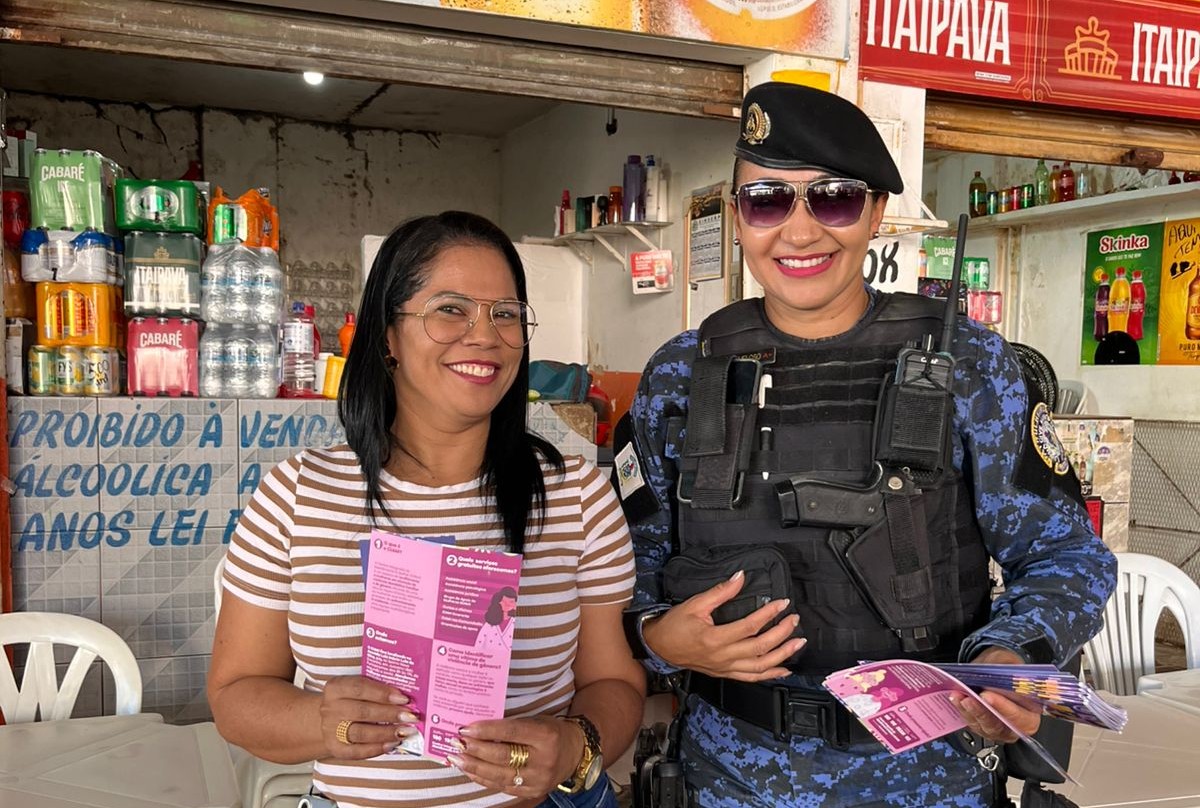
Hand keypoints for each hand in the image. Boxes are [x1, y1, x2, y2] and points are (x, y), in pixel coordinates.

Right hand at [318, 675, 416, 758]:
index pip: (360, 688)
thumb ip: (376, 690)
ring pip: (360, 733)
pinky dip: (376, 749)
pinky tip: (392, 744)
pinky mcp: (335, 748)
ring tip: (405, 731)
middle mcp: (330, 708)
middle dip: (390, 714)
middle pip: (362, 712)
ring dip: (386, 732)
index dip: (383, 693)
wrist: (328, 720)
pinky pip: (356, 751)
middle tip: (410, 716)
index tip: (404, 698)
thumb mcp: (357, 689)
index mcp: (336, 687)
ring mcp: (330, 730)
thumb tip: (404, 697)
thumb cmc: (350, 701)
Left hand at [452, 716, 583, 797]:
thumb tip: (478, 729)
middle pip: (502, 756)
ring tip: (457, 758)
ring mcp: (538, 779)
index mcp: (546, 736)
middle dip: (476, 750)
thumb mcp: (537, 722)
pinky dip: (483, 778)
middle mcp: (543, 760)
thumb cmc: (551, 731)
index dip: (487, 730)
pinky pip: (502, 786)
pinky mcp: (533, 792)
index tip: (466, 728)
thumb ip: (512, 726)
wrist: (575, 752)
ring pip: (499, 775)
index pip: (511, 731)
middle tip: (457, 743)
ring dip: (474, 767)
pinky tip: (471, 770)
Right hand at [643, 570, 804, 681]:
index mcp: (715, 638)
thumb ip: (721, 591)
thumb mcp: (695, 604)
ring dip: (782, 655)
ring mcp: (725, 668)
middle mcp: (723, 657)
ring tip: (798, 642)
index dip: (769, 614)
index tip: (782, 603)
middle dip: (782, 633)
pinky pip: (752, 678)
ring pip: (760, 666)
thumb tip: (740, 577)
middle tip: (794, 619)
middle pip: (760, 648)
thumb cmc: (675, 625)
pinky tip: (784, 668)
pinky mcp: (725, 673)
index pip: (750, 626)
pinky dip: (770, 674)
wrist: (660, 646)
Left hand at [950, 647, 1042, 742]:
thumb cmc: (1007, 669)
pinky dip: (962, 711)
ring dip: (968, 711)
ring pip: (982, 726)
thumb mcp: (1010, 665)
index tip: (988, 696)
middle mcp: (1015, 727)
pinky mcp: (982, 727)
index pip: (1020, 717)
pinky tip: (955, 699)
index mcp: (1031, 713)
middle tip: (969, 698)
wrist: (996, 671)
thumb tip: (997, 677)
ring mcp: (997, 729)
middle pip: (998, 726)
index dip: (1004, 708)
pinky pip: (972, 723)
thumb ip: (1007, 673)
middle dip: (981, 712)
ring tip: (958, 696)